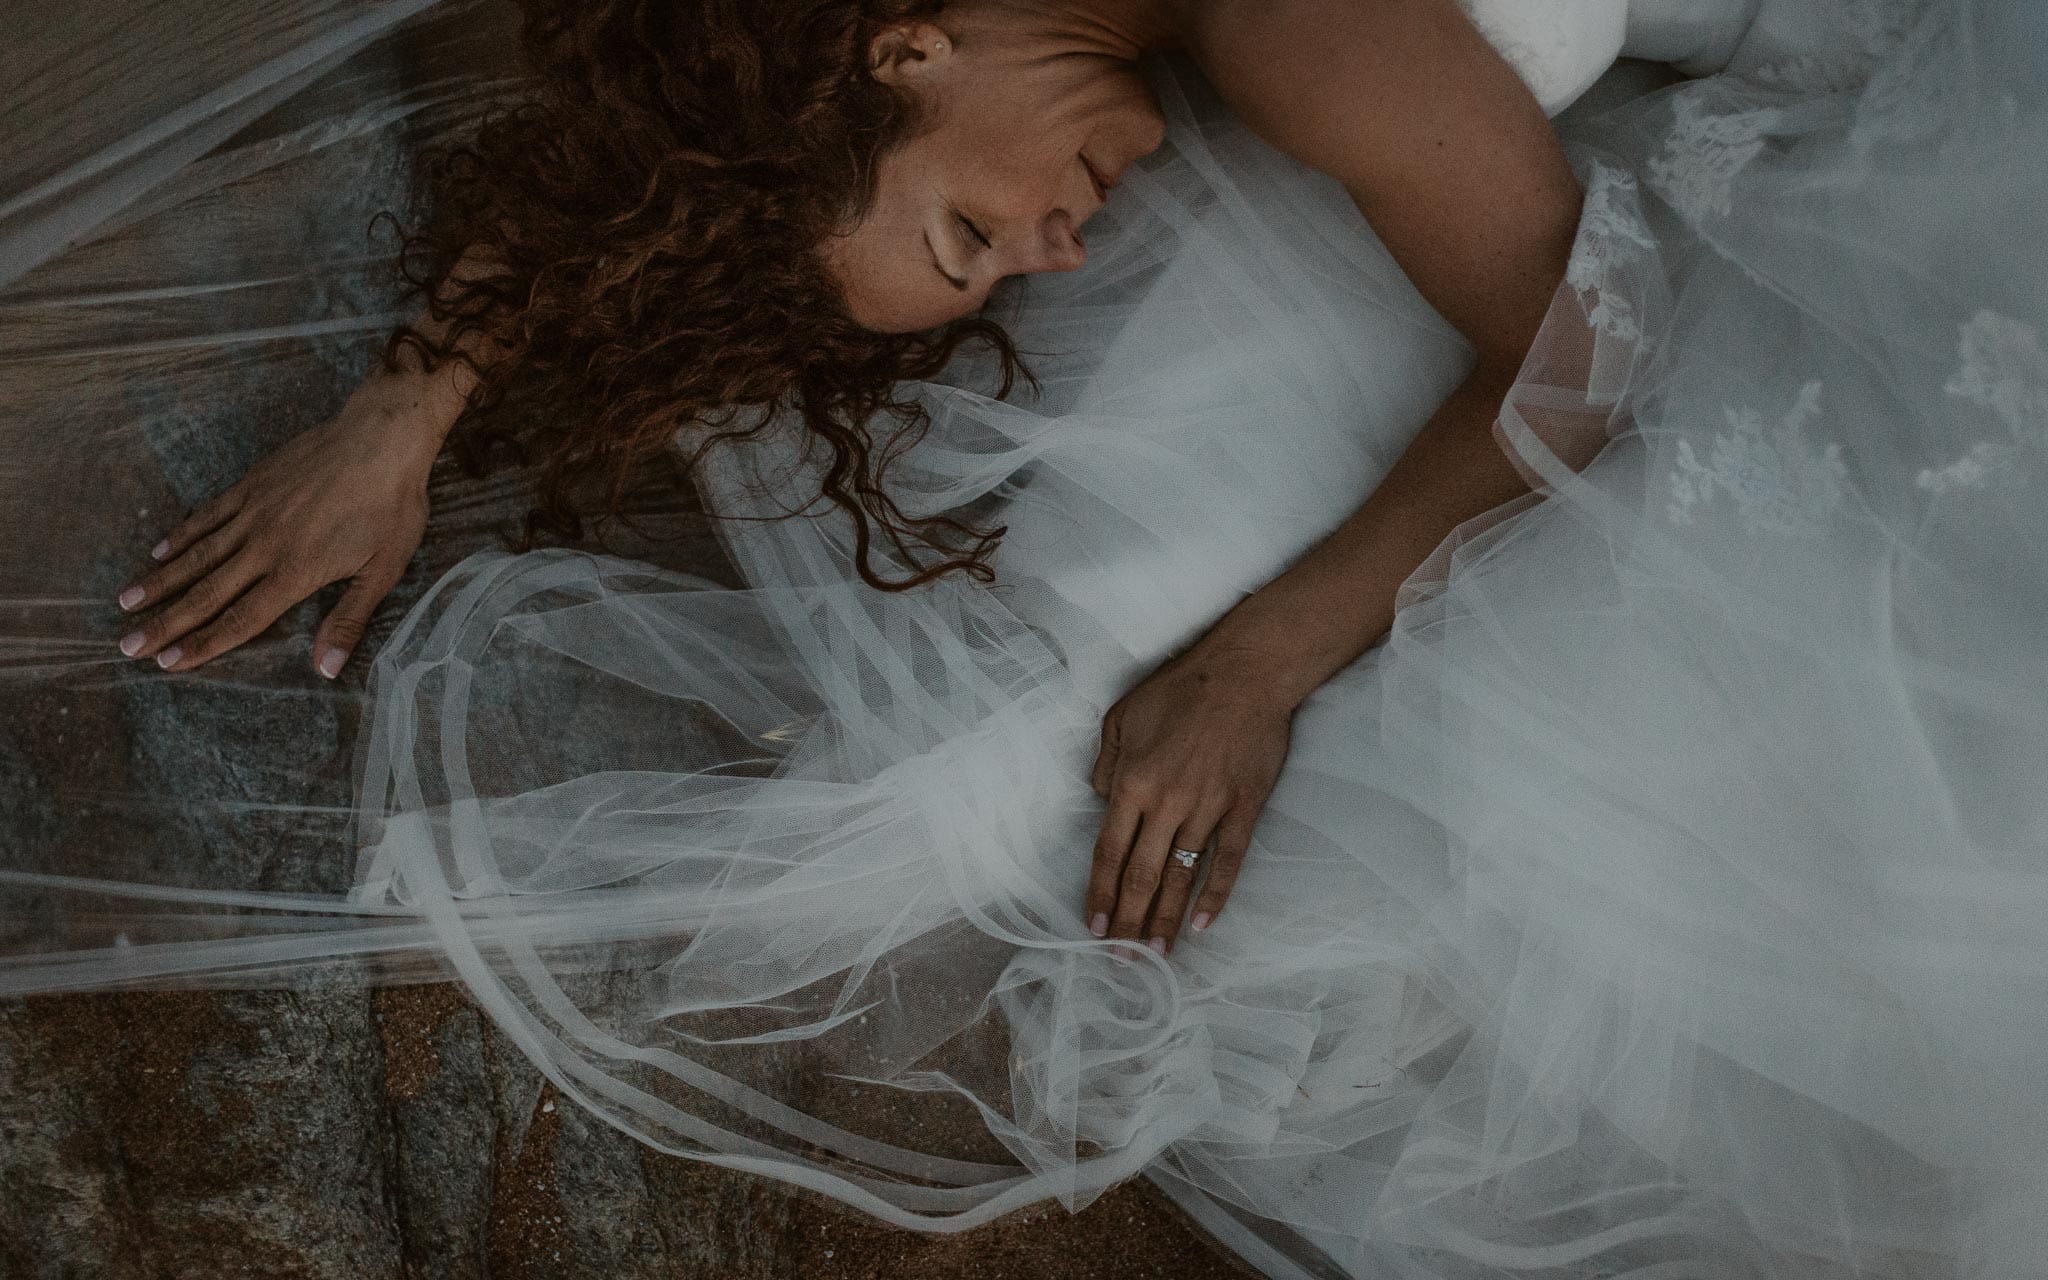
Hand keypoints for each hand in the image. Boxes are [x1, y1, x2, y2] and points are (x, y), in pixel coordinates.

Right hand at [114, 380, 442, 677]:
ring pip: (197, 554)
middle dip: (166, 622)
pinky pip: (207, 515)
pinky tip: (158, 551)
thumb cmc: (391, 507)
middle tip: (127, 645)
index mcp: (296, 572)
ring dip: (160, 582)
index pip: (241, 618)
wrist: (381, 438)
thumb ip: (349, 619)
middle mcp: (264, 546)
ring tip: (126, 603)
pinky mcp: (251, 485)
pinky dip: (180, 535)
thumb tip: (325, 669)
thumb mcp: (384, 570)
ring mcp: (253, 512)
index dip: (204, 643)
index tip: (167, 663)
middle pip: (206, 592)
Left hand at [1085, 641, 1297, 955]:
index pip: (1109, 852)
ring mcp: (1209, 809)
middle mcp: (1169, 803)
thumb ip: (1106, 763)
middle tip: (1120, 959)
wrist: (1246, 672)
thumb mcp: (1122, 716)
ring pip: (1183, 876)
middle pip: (1143, 875)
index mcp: (1134, 782)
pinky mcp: (1244, 809)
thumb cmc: (1180, 689)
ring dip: (1166, 919)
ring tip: (1155, 952)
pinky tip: (1204, 924)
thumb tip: (1101, 800)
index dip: (1099, 893)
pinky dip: (1216, 896)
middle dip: (1127, 920)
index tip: (1092, 927)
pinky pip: (1228, 861)